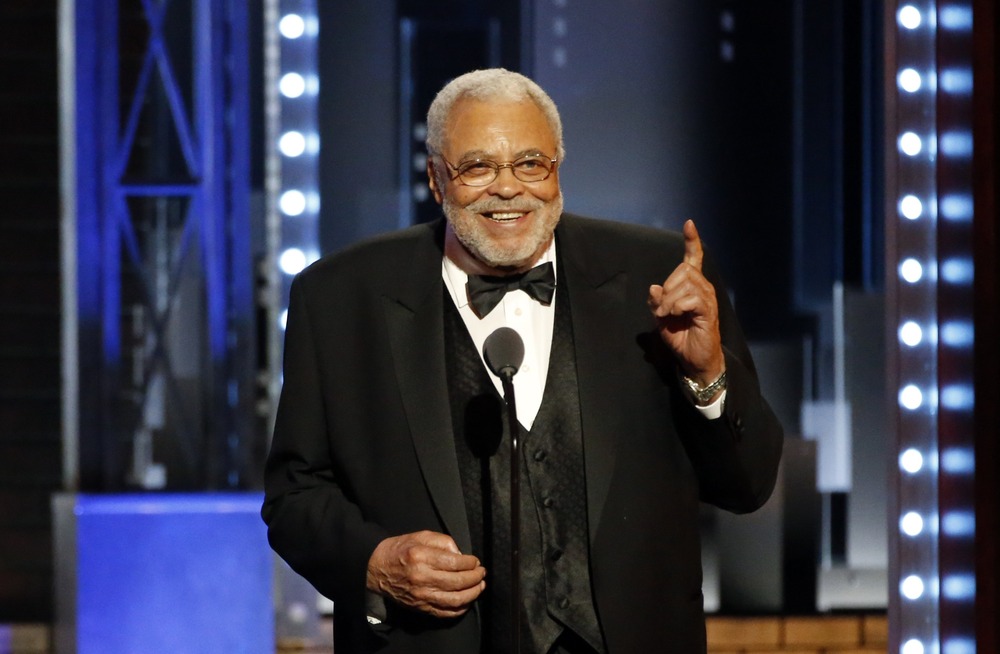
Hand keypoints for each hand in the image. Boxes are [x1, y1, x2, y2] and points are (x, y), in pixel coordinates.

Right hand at [366, 530, 485, 618]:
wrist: (376, 568)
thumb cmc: (400, 549)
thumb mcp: (420, 536)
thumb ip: (443, 541)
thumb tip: (461, 555)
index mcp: (421, 557)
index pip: (454, 563)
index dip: (470, 563)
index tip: (476, 561)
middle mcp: (422, 578)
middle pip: (457, 582)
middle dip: (475, 578)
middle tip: (482, 573)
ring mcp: (421, 595)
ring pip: (454, 600)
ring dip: (472, 594)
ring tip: (480, 586)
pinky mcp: (420, 607)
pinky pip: (445, 612)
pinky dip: (460, 609)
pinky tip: (467, 600)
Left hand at [647, 219, 724, 384]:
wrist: (694, 359)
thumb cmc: (680, 337)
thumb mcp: (661, 317)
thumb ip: (656, 301)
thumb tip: (654, 287)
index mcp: (692, 286)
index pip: (693, 259)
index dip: (691, 241)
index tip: (689, 223)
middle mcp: (703, 287)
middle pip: (682, 270)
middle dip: (666, 290)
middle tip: (662, 310)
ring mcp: (708, 298)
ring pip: (685, 284)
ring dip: (669, 301)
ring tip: (668, 316)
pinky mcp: (708, 310)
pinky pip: (690, 298)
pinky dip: (676, 307)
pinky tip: (675, 316)